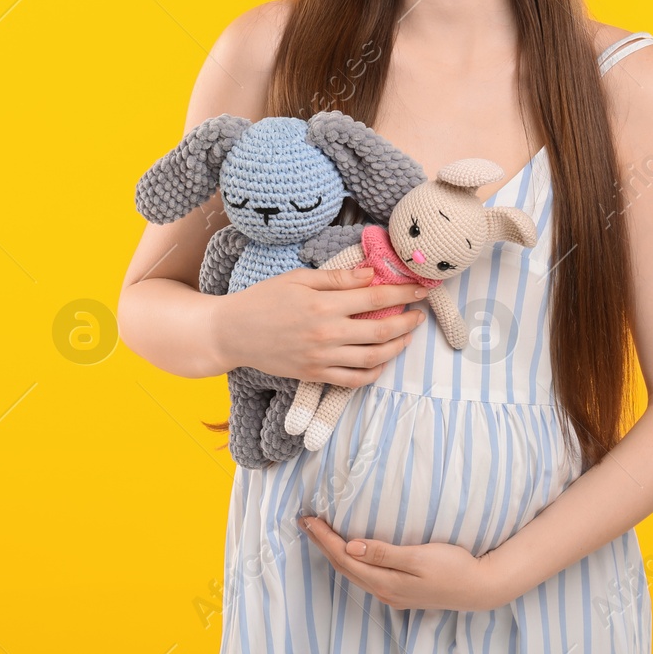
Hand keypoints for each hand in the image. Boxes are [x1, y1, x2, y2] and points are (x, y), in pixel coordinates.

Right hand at [217, 266, 428, 385]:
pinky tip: (382, 360)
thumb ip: (337, 278)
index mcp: (323, 304)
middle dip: (407, 321)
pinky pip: (353, 380)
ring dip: (397, 347)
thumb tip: (371, 273)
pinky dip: (373, 372)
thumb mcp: (298, 278)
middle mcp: (326, 333)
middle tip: (420, 313)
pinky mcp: (315, 375)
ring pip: (373, 357)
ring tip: (407, 336)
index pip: (375, 298)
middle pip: (381, 330)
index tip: (420, 288)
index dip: (403, 294)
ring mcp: (322, 358)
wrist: (232, 333)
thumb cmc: (263, 299)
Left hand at [297, 514, 507, 611]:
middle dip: (323, 544)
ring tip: (321, 534)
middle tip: (306, 522)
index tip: (308, 519)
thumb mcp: (419, 557)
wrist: (480, 588)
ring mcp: (392, 593)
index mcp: (386, 582)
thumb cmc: (453, 568)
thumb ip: (384, 553)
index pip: (345, 558)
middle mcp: (384, 591)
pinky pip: (365, 574)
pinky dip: (351, 560)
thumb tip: (351, 546)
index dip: (324, 538)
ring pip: (353, 572)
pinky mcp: (400, 590)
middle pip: (344, 566)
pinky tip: (350, 551)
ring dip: (334, 552)